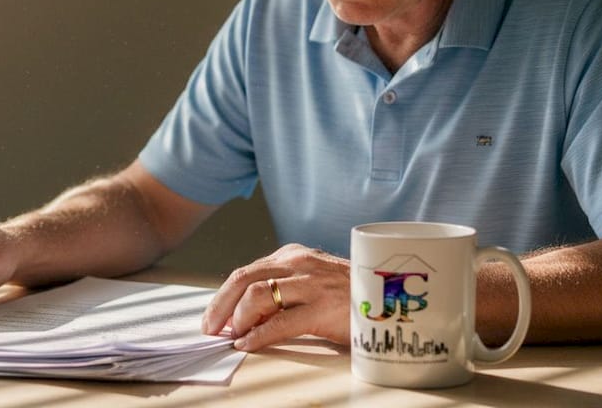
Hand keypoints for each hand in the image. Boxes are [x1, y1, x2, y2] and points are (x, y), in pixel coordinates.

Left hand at [201, 243, 350, 351]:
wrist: (391, 298)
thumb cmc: (349, 295)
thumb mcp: (311, 282)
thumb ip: (282, 290)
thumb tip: (246, 314)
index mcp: (293, 255)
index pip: (246, 272)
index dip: (223, 296)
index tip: (213, 316)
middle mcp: (298, 263)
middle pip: (243, 280)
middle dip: (220, 306)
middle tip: (210, 328)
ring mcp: (311, 283)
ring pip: (256, 296)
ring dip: (238, 320)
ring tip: (236, 336)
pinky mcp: (322, 307)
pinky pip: (279, 322)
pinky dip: (257, 335)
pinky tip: (249, 344)